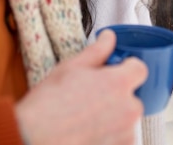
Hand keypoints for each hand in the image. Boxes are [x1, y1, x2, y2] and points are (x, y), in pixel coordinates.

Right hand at [15, 30, 147, 144]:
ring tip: (85, 116)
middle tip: (91, 95)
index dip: (126, 67)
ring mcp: (126, 134)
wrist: (33, 138)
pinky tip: (87, 130)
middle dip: (116, 94)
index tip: (114, 71)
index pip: (139, 68)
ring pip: (126, 118)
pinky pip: (121, 137)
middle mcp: (128, 109)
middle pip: (132, 95)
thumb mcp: (71, 67)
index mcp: (119, 84)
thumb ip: (98, 51)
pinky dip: (109, 135)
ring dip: (113, 116)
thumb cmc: (48, 106)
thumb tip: (109, 38)